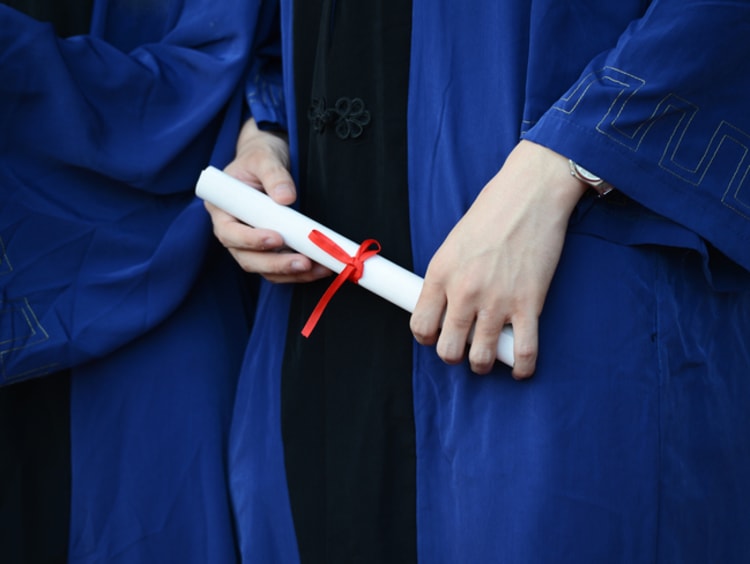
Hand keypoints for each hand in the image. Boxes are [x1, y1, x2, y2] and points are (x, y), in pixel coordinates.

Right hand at [205, 118, 331, 282]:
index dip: (250, 240)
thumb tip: (286, 197)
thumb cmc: (260, 157)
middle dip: (276, 264)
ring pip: (265, 268)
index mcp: (223, 209)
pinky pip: (280, 267)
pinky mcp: (269, 249)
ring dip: (291, 273)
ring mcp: (251, 243)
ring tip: (318, 268)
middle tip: (303, 262)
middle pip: (248, 258)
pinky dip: (298, 272)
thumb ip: (274, 175)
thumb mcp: (264, 157)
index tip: (276, 238)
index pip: (230, 233)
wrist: (269, 161)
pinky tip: (319, 268)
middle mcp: (233, 231)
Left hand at [410, 140, 587, 377]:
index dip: (427, 338)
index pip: (420, 325)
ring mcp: (497, 301)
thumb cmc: (492, 212)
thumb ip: (446, 277)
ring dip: (483, 364)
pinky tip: (519, 367)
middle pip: (447, 349)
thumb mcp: (454, 243)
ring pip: (481, 358)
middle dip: (453, 355)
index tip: (437, 336)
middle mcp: (464, 292)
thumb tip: (447, 306)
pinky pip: (522, 352)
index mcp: (440, 274)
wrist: (530, 194)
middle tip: (463, 348)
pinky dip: (521, 367)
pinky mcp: (529, 304)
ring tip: (488, 358)